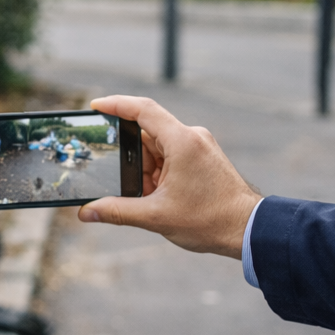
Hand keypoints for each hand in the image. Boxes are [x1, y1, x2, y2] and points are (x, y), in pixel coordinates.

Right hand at [77, 96, 259, 257]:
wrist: (248, 229)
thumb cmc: (210, 220)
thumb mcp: (156, 217)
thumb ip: (117, 212)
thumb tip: (86, 212)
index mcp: (182, 142)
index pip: (143, 110)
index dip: (116, 105)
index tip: (95, 106)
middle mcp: (191, 137)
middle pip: (147, 134)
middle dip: (129, 157)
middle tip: (115, 176)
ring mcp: (198, 147)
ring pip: (158, 148)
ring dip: (145, 170)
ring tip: (145, 196)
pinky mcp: (202, 158)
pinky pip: (170, 157)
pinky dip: (157, 173)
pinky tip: (156, 195)